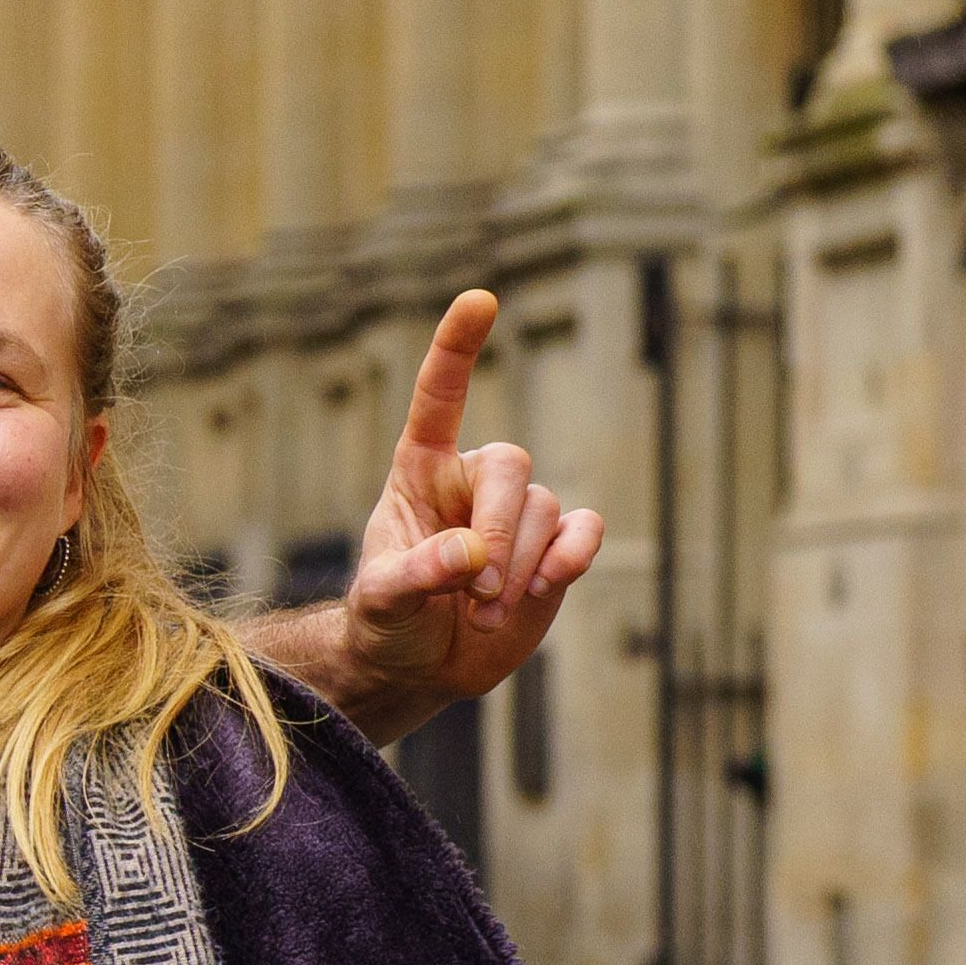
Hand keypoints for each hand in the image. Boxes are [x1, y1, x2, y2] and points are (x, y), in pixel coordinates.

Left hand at [341, 289, 604, 711]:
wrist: (420, 666)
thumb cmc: (386, 623)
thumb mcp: (381, 603)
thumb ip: (414, 575)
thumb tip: (471, 554)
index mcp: (418, 473)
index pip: (440, 400)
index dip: (457, 350)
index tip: (479, 298)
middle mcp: (472, 482)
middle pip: (510, 466)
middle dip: (499, 531)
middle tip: (476, 594)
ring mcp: (517, 513)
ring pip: (544, 509)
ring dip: (521, 566)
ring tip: (484, 614)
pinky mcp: (555, 546)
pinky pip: (584, 530)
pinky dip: (572, 557)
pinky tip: (546, 586)